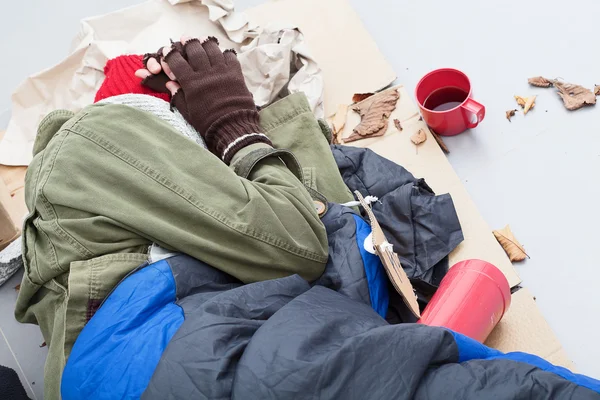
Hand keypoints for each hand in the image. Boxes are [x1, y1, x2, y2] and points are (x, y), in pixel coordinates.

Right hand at [136, 36, 269, 163]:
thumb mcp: (188, 112)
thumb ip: (178, 96)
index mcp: (191, 83)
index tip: (168, 50)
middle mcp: (205, 74)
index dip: (171, 54)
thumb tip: (169, 84)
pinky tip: (222, 53)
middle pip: (195, 51)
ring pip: (212, 50)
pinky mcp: (235, 74)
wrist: (232, 126)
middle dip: (189, 42)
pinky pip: (230, 57)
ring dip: (206, 43)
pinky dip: (225, 53)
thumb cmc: (208, 122)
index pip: (177, 62)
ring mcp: (221, 72)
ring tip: (202, 39)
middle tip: (186, 38)